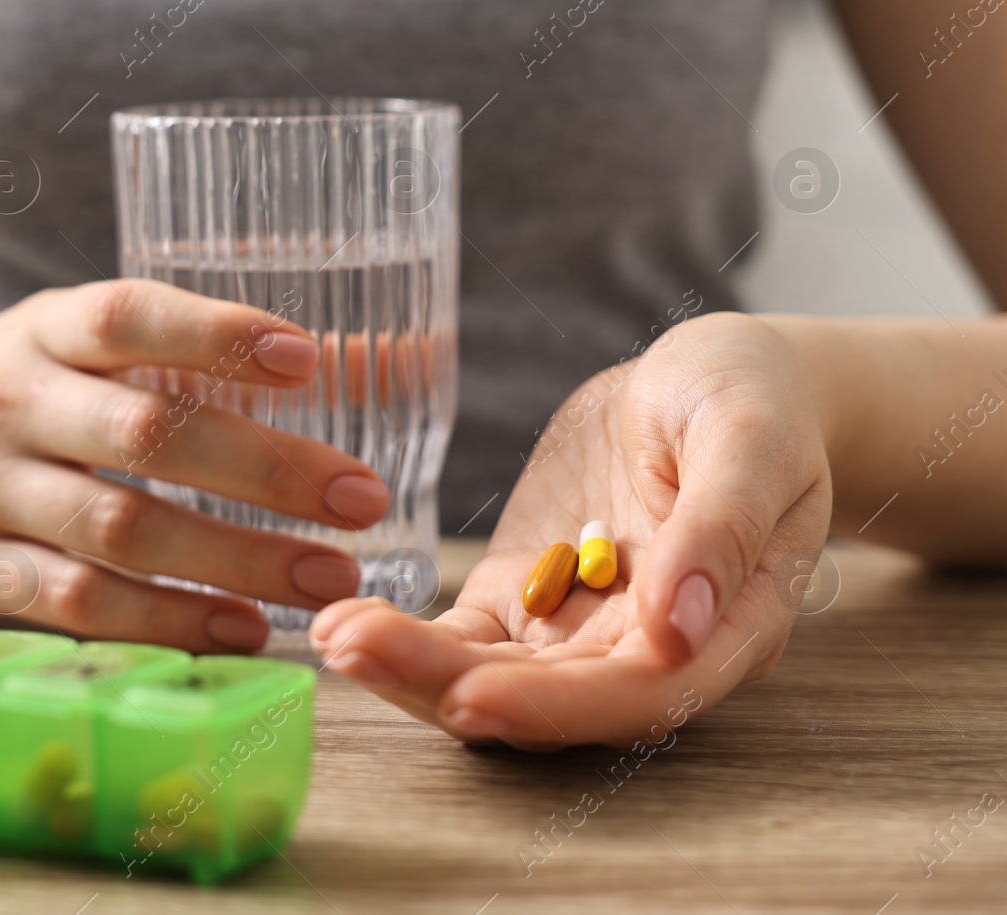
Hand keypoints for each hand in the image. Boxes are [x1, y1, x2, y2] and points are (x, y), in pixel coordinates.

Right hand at [0, 279, 388, 651]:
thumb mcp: (47, 347)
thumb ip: (151, 359)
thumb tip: (319, 365)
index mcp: (38, 331)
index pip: (128, 316)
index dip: (217, 333)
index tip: (308, 361)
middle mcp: (7, 401)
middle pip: (146, 433)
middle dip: (266, 469)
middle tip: (359, 498)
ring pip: (122, 529)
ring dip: (237, 558)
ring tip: (329, 578)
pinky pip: (79, 603)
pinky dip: (168, 621)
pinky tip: (243, 627)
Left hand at [309, 312, 833, 748]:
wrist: (712, 380)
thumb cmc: (754, 402)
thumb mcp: (751, 440)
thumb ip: (722, 529)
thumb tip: (680, 629)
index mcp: (725, 629)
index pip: (638, 693)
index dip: (553, 705)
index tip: (470, 696)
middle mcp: (648, 650)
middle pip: (547, 698)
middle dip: (447, 684)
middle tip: (355, 650)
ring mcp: (580, 627)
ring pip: (493, 674)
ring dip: (412, 666)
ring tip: (331, 634)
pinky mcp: (527, 595)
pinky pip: (465, 635)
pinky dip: (407, 636)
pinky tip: (344, 619)